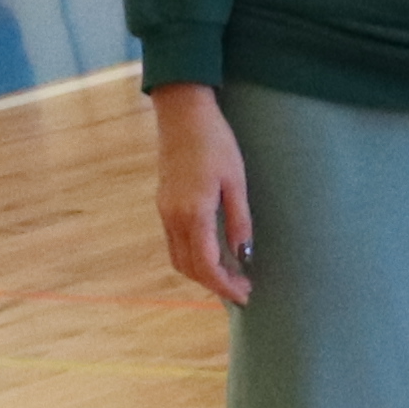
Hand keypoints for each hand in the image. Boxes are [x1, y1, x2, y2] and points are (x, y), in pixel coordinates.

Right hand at [149, 82, 256, 305]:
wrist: (183, 113)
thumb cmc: (215, 141)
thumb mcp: (236, 181)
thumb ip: (239, 221)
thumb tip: (243, 255)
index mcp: (193, 213)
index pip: (207, 265)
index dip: (225, 286)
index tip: (245, 294)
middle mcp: (173, 217)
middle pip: (189, 268)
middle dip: (215, 284)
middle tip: (242, 287)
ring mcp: (164, 211)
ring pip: (178, 258)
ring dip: (201, 273)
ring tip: (229, 274)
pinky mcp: (163, 203)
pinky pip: (174, 243)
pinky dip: (192, 256)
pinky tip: (212, 252)